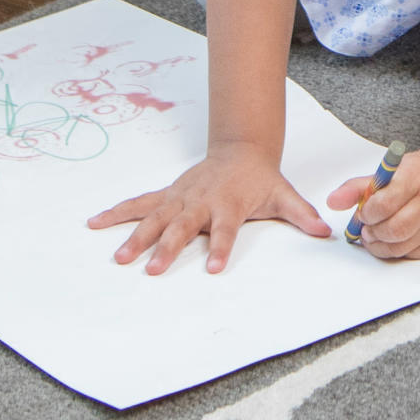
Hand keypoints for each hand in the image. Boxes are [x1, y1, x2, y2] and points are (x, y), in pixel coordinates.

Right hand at [89, 141, 323, 274]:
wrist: (240, 149)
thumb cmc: (260, 179)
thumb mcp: (284, 195)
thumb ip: (302, 215)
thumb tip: (325, 232)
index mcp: (229, 205)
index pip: (226, 230)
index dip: (221, 248)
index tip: (214, 269)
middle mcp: (200, 202)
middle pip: (183, 227)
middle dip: (168, 248)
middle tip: (153, 270)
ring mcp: (180, 197)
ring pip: (155, 217)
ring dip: (136, 236)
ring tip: (119, 257)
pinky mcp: (167, 195)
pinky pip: (138, 204)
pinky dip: (117, 212)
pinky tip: (95, 222)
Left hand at [332, 142, 419, 261]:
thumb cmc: (419, 175)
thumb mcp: (390, 171)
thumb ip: (358, 187)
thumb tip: (332, 202)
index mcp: (416, 178)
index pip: (386, 203)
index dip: (368, 212)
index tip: (364, 212)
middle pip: (396, 229)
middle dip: (374, 233)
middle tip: (367, 228)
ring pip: (402, 247)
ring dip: (381, 245)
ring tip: (376, 234)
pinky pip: (412, 254)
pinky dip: (397, 249)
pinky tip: (395, 237)